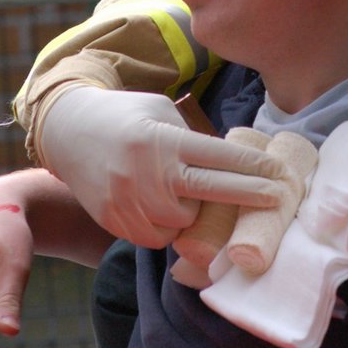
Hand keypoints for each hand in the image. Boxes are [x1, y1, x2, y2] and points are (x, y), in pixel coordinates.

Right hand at [39, 88, 283, 247]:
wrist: (67, 132)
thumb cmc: (124, 115)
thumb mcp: (160, 110)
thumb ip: (190, 138)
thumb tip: (226, 162)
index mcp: (164, 140)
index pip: (219, 158)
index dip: (253, 168)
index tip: (280, 173)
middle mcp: (149, 174)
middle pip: (213, 193)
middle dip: (251, 196)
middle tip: (280, 197)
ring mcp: (131, 203)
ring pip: (185, 222)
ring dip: (198, 211)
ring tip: (193, 192)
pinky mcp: (117, 223)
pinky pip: (159, 236)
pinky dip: (169, 225)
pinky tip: (166, 205)